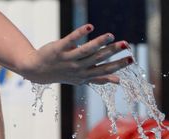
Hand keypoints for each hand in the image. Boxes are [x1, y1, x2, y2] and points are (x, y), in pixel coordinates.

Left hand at [19, 24, 133, 84]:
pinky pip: (70, 40)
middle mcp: (77, 68)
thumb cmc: (63, 73)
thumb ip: (99, 79)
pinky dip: (80, 33)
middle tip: (126, 44)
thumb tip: (118, 81)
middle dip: (112, 52)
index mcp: (85, 75)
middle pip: (97, 59)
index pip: (104, 70)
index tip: (131, 59)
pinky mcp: (59, 48)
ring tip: (110, 35)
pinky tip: (90, 27)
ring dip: (98, 42)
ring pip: (86, 50)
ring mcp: (68, 58)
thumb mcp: (81, 80)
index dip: (118, 65)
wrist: (38, 71)